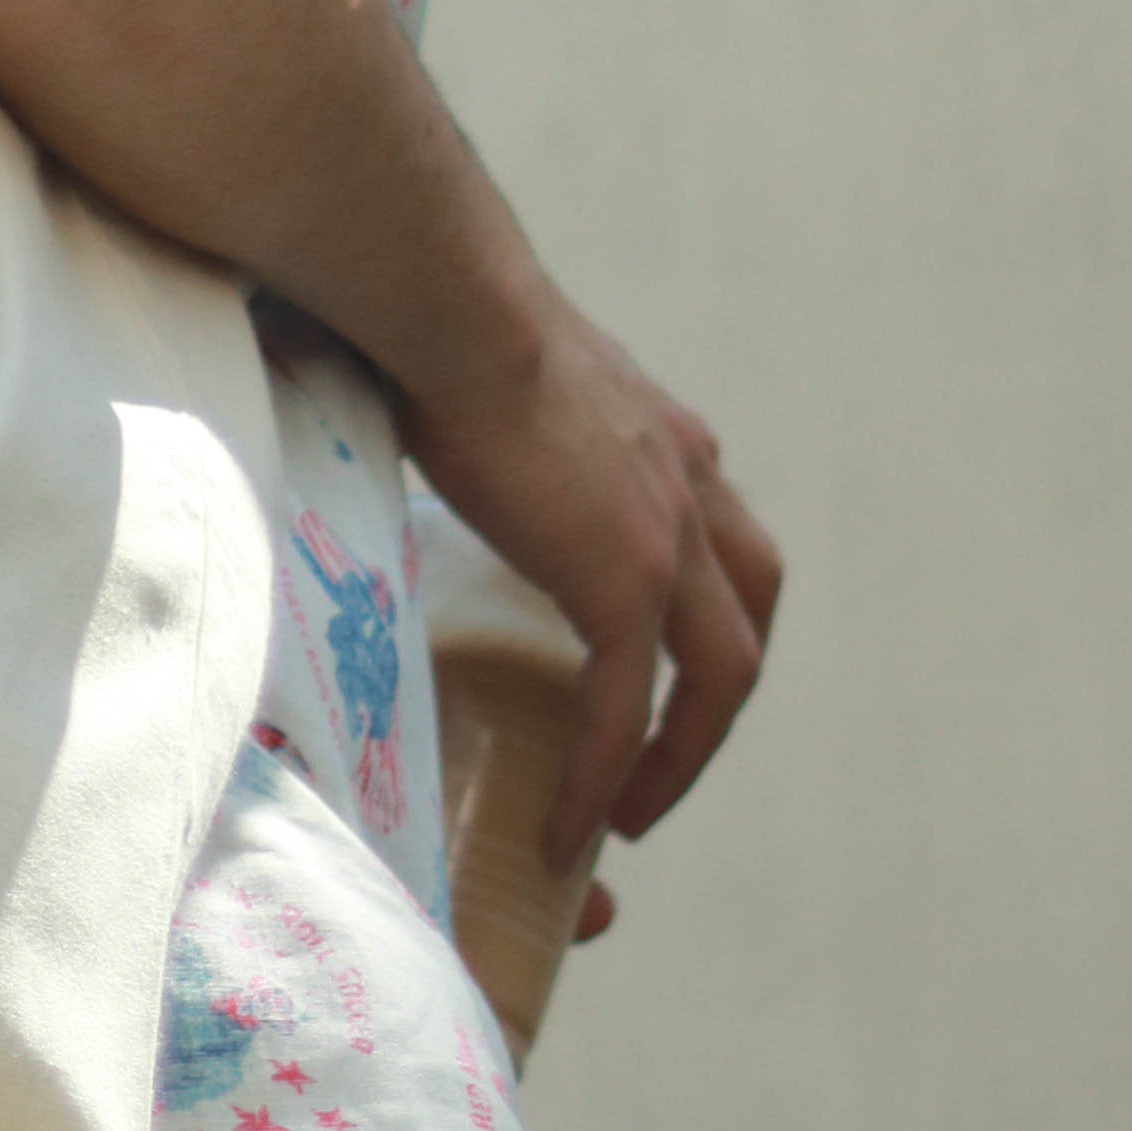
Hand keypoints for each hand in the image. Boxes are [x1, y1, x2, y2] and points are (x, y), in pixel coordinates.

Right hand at [401, 277, 781, 867]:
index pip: (713, 538)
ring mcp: (672, 535)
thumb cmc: (433, 311)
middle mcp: (691, 482)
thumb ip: (476, 406)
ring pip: (721, 676)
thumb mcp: (486, 370)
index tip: (635, 665)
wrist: (448, 304)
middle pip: (749, 611)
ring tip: (622, 813)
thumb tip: (383, 402)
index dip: (692, 610)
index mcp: (664, 436)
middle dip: (713, 698)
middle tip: (652, 760)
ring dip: (682, 755)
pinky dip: (604, 773)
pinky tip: (567, 826)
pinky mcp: (627, 583)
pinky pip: (629, 709)